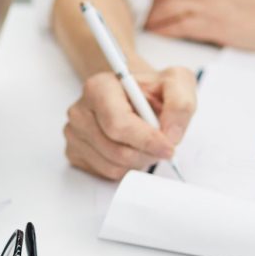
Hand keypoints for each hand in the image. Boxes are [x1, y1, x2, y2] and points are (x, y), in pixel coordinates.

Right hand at [63, 65, 196, 179]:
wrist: (135, 96)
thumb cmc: (151, 90)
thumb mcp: (176, 82)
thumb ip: (180, 104)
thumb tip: (170, 134)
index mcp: (98, 88)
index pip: (119, 125)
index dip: (147, 140)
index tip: (168, 147)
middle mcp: (80, 111)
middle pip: (116, 150)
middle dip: (146, 154)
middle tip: (162, 147)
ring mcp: (74, 134)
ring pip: (112, 165)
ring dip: (138, 161)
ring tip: (145, 144)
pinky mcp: (74, 153)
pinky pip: (105, 173)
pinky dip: (125, 167)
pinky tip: (130, 149)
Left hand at [145, 0, 254, 51]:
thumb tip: (193, 5)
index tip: (151, 6)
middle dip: (152, 8)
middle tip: (141, 19)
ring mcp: (211, 3)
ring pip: (169, 9)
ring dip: (154, 20)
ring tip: (145, 29)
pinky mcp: (212, 23)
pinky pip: (178, 26)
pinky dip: (164, 30)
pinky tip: (157, 35)